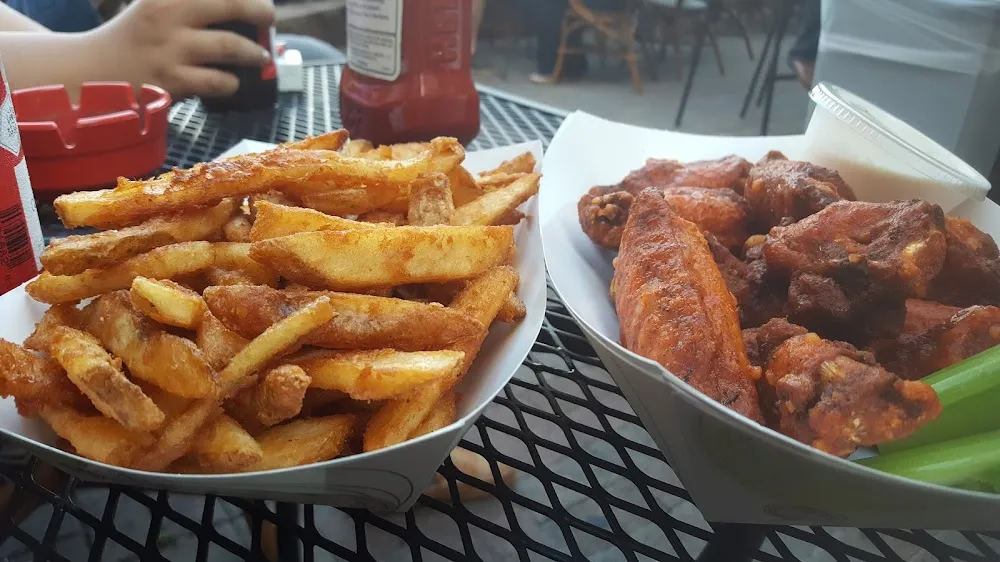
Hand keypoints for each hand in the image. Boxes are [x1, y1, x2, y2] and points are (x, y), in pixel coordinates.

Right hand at [96, 0, 275, 98]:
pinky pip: (217, 81)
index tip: (263, 0)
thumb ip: (193, 4)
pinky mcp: (171, 81)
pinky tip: (231, 81)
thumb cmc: (138, 37)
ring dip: (253, 52)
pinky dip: (232, 81)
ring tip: (260, 56)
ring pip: (229, 46)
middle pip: (230, 3)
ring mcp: (169, 49)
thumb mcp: (158, 4)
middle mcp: (167, 14)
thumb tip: (244, 8)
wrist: (94, 71)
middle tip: (268, 18)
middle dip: (259, 10)